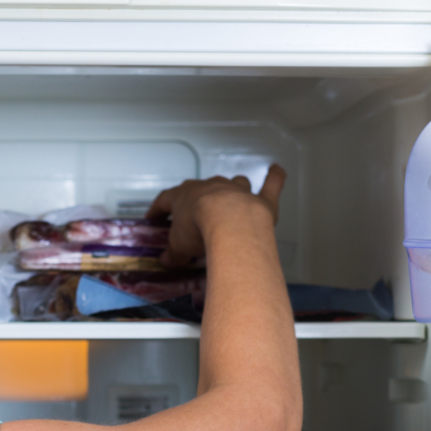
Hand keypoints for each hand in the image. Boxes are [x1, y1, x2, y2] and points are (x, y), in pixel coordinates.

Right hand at [145, 164, 285, 268]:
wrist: (229, 223)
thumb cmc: (198, 229)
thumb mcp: (179, 246)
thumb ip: (173, 253)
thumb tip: (167, 261)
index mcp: (185, 196)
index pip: (166, 199)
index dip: (158, 209)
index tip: (153, 217)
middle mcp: (211, 187)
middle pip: (200, 189)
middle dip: (196, 200)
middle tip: (193, 213)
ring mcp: (237, 191)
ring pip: (234, 183)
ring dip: (231, 189)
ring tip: (230, 197)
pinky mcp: (261, 200)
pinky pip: (271, 183)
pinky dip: (274, 177)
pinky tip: (277, 170)